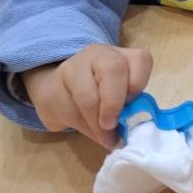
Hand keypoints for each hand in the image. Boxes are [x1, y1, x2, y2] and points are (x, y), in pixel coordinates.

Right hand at [21, 44, 152, 149]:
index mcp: (121, 56)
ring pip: (88, 98)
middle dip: (114, 103)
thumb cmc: (99, 94)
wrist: (57, 89)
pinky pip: (70, 114)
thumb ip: (129, 105)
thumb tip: (131, 132)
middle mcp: (98, 55)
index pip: (140, 59)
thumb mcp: (119, 93)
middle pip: (113, 69)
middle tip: (112, 125)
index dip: (138, 86)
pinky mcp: (52, 89)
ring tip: (105, 137)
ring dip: (98, 126)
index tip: (132, 106)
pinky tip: (89, 130)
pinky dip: (85, 129)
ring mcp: (72, 68)